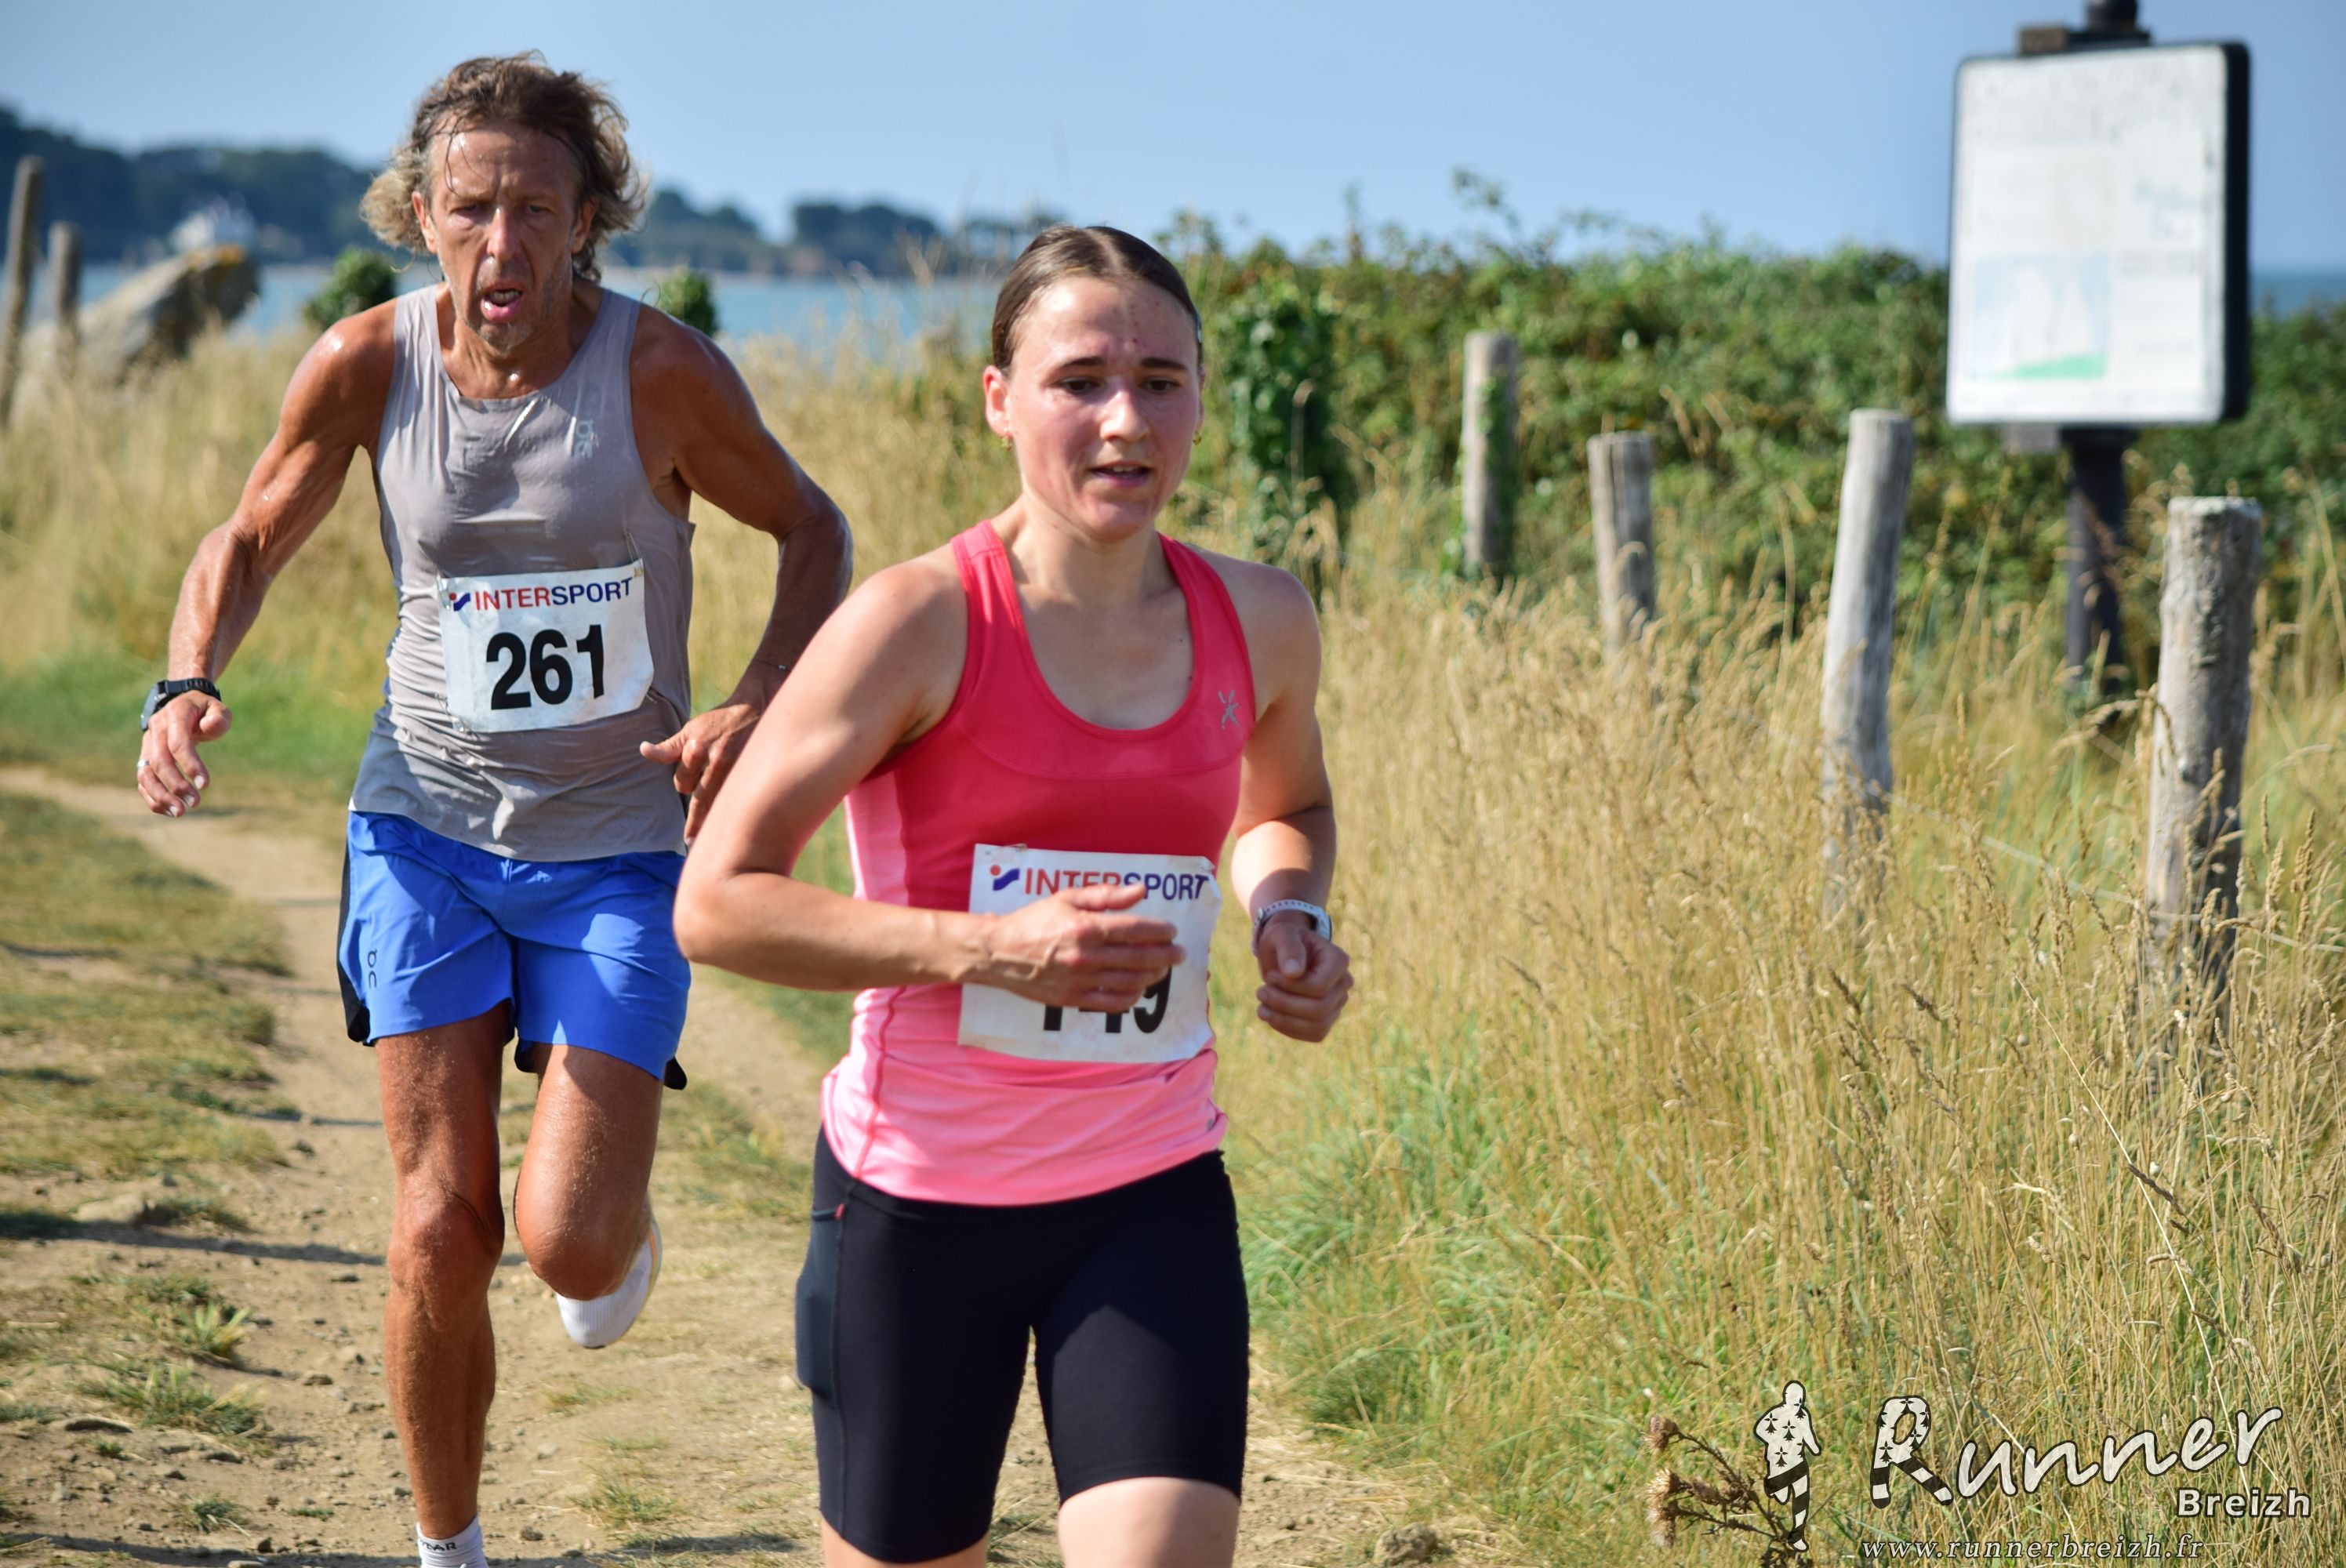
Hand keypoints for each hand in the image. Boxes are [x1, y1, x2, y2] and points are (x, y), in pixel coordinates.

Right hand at [137, 693, 231, 817]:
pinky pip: (143, 781)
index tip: (205, 785)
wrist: (182, 706)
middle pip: (159, 762)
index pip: (178, 743)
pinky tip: (170, 811)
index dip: (190, 764)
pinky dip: (153, 798)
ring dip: (160, 796)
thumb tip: (209, 727)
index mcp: (174, 715)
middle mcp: (156, 731)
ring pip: (144, 774)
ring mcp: (147, 745)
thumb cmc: (204, 711)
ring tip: (180, 812)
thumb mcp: (216, 707)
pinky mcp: (145, 759)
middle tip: (195, 803)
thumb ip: (218, 717)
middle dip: (175, 784)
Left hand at [640, 699, 759, 841]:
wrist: (756, 708)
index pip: (682, 784)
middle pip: (700, 800)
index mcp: (695, 749)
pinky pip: (737, 800)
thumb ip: (669, 748)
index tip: (690, 788)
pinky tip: (733, 824)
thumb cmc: (720, 722)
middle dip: (697, 817)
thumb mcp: (691, 730)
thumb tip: (643, 750)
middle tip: (691, 840)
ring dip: (714, 815)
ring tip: (706, 839)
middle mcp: (715, 760)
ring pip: (719, 803)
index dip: (685, 785)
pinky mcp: (753, 773)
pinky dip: (733, 810)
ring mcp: (737, 768)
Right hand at [979, 882, 1183, 1012]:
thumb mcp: (1066, 898)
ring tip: (1161, 969)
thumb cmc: (1034, 921)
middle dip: (1166, 955)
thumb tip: (1140, 890)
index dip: (1160, 931)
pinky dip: (1131, 996)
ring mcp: (1081, 980)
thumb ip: (1105, 895)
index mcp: (1086, 927)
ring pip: (1131, 981)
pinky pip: (1112, 1003)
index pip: (1137, 929)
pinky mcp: (1073, 999)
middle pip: (1140, 957)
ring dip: (1153, 976)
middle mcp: (1087, 955)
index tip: (1172, 931)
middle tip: (1179, 954)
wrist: (999, 952)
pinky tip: (1138, 988)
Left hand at [1252, 914, 1350, 1041]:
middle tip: (1260, 992)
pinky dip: (1289, 1029)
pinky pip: (1314, 1035)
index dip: (1290, 987)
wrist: (1283, 954)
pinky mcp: (1327, 1019)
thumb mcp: (1281, 935)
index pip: (1319, 987)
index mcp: (1338, 960)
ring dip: (1284, 1021)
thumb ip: (1288, 948)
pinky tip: (1270, 1016)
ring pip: (1317, 1027)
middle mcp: (1344, 984)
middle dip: (1284, 1004)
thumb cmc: (1283, 940)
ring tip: (1261, 1007)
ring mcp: (1338, 1003)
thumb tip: (1294, 973)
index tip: (1270, 976)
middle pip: (1319, 1009)